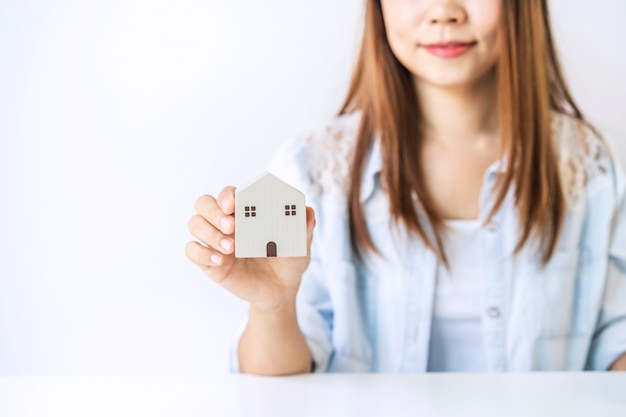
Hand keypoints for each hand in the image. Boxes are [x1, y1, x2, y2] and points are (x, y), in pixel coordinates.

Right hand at [186, 186, 315, 311]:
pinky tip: (220, 260)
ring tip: (231, 247)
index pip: (229, 193)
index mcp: (246, 210)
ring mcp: (215, 240)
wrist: (281, 290)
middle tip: (232, 225)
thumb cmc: (289, 259)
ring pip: (194, 223)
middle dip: (213, 211)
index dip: (228, 194)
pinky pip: (192, 250)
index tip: (235, 203)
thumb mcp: (301, 243)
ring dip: (209, 231)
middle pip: (204, 203)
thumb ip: (304, 226)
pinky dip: (202, 252)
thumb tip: (307, 211)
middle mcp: (226, 221)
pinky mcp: (209, 261)